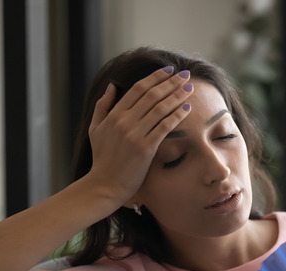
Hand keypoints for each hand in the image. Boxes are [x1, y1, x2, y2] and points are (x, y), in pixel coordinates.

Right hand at [86, 66, 193, 203]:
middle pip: (152, 95)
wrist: (104, 185)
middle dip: (171, 82)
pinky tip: (188, 108)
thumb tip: (112, 86)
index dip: (155, 77)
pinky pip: (165, 126)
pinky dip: (177, 115)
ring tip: (190, 88)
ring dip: (177, 96)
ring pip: (161, 108)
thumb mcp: (95, 130)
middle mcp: (124, 122)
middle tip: (185, 74)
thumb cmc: (101, 159)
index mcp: (114, 115)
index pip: (138, 89)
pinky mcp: (145, 148)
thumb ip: (102, 106)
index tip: (169, 70)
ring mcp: (135, 134)